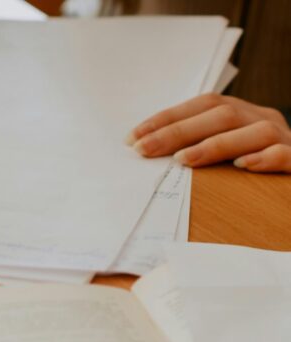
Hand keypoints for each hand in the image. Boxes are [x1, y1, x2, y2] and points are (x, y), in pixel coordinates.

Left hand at [127, 94, 290, 172]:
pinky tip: (242, 166)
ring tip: (183, 160)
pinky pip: (286, 154)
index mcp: (242, 114)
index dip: (167, 119)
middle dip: (179, 131)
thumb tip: (148, 152)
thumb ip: (196, 149)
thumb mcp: (225, 154)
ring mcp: (285, 139)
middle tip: (145, 150)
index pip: (202, 106)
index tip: (133, 138)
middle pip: (223, 115)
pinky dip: (266, 158)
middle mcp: (262, 120)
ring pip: (256, 131)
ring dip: (216, 144)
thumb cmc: (253, 168)